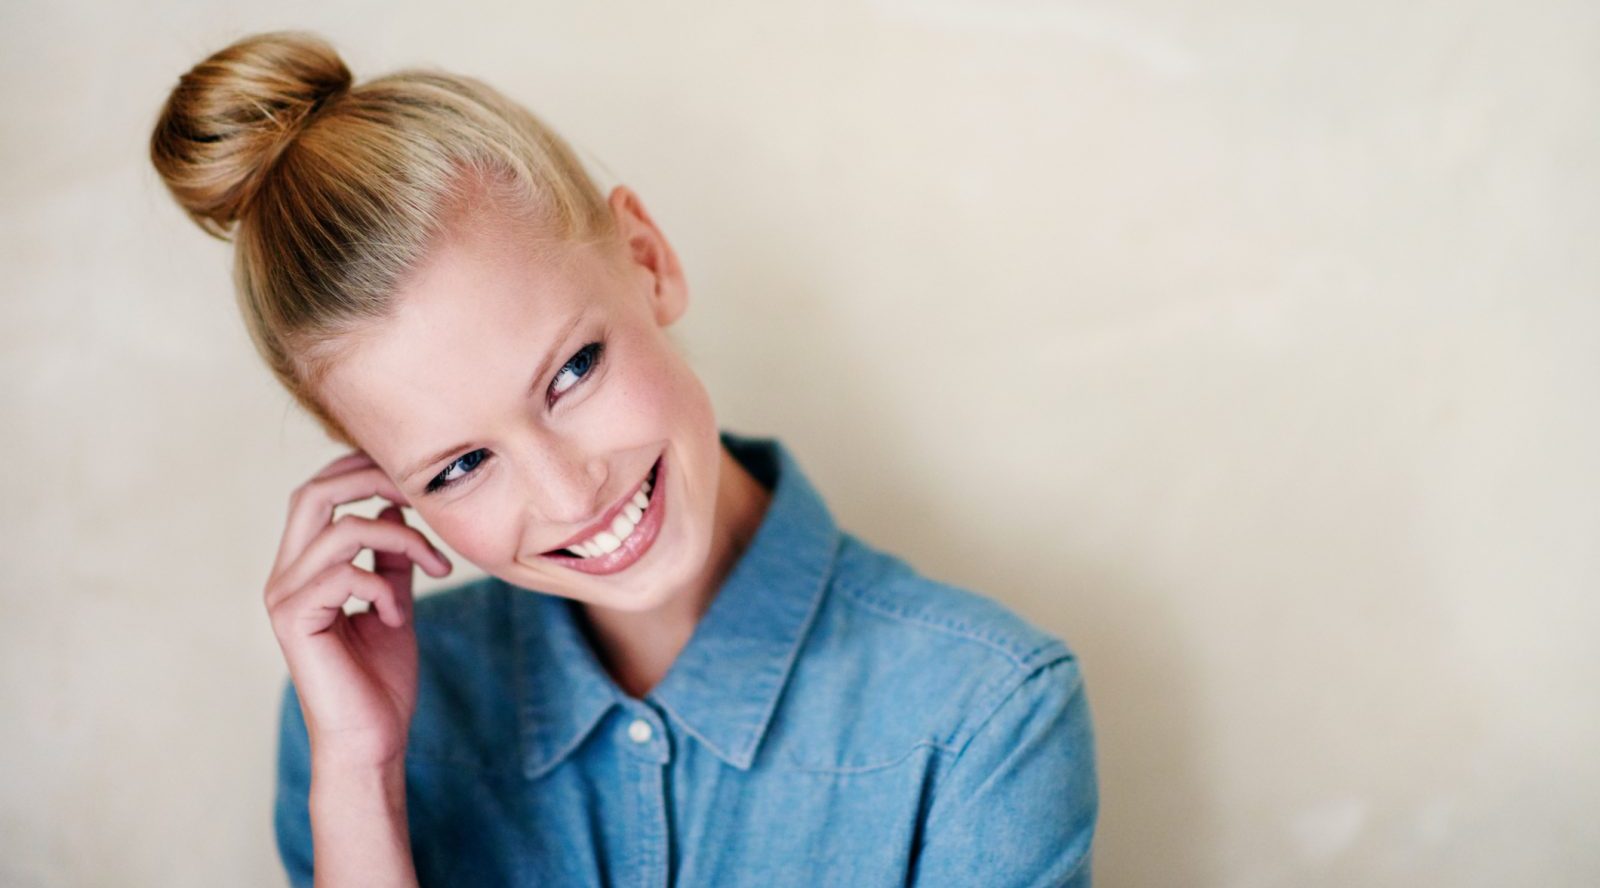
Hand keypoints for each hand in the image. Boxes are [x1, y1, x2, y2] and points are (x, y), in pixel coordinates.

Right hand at [263, 450, 452, 769]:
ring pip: (342, 529)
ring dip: (402, 539)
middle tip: (422, 499)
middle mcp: (285, 576)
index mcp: (304, 567)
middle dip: (373, 481)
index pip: (320, 492)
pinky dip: (384, 587)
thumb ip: (392, 558)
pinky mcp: (294, 620)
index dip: (364, 472)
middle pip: (313, 492)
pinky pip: (345, 573)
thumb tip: (397, 509)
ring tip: (434, 571)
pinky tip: (397, 618)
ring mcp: (284, 597)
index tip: (419, 486)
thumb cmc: (381, 681)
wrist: (371, 741)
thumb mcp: (394, 602)